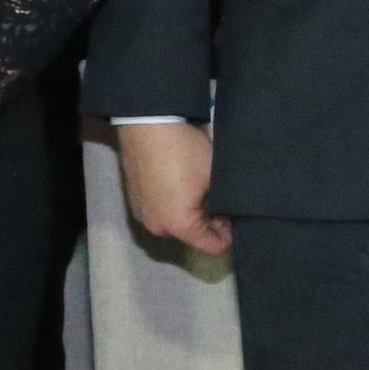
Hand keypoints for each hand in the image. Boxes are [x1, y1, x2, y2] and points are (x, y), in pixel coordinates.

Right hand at [116, 120, 233, 255]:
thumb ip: (225, 206)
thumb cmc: (186, 151)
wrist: (147, 122)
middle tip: (218, 198)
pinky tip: (178, 183)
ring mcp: (141, 213)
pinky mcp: (133, 199)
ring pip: (175, 223)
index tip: (235, 216)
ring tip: (199, 189)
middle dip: (208, 222)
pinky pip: (160, 211)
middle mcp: (156, 227)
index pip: (213, 247)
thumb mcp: (215, 178)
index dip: (230, 235)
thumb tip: (226, 216)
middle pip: (192, 236)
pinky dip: (172, 204)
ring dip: (189, 213)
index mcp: (177, 226)